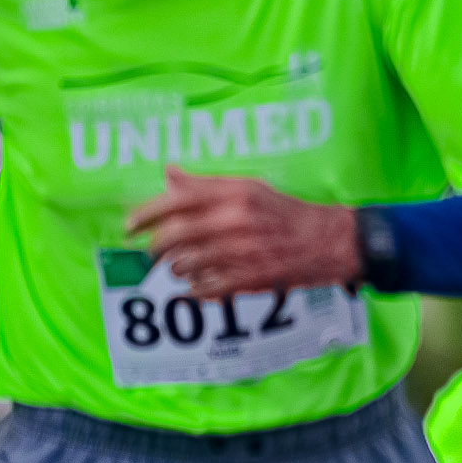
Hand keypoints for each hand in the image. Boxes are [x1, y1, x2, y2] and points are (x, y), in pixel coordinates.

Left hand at [127, 166, 360, 300]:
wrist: (332, 241)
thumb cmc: (287, 213)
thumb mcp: (251, 188)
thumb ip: (207, 184)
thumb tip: (169, 172)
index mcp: (236, 192)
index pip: (177, 200)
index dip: (146, 214)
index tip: (129, 226)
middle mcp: (237, 219)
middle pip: (175, 235)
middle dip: (156, 248)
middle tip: (152, 253)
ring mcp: (243, 250)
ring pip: (186, 264)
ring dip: (175, 269)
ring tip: (180, 268)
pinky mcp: (251, 278)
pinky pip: (205, 288)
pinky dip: (194, 290)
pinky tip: (198, 286)